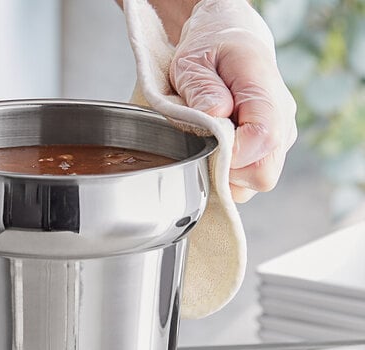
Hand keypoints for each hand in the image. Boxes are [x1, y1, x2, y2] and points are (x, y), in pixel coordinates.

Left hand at [168, 0, 296, 202]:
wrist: (229, 41)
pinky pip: (250, 180)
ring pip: (257, 182)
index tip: (207, 144)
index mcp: (265, 91)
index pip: (262, 140)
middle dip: (229, 173)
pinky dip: (230, 176)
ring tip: (210, 146)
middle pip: (264, 174)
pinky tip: (216, 152)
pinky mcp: (269, 150)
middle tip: (205, 149)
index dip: (230, 155)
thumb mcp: (192, 60)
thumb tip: (215, 114)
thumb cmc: (210, 50)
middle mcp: (281, 119)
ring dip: (227, 176)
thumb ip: (201, 88)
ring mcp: (279, 137)